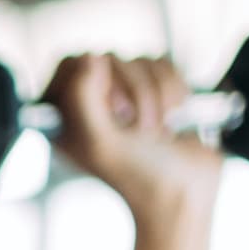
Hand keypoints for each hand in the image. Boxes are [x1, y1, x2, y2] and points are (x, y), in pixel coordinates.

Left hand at [41, 52, 219, 220]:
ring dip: (157, 95)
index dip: (94, 78)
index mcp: (64, 117)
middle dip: (133, 91)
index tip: (111, 110)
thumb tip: (90, 57)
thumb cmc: (138, 176)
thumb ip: (82, 98)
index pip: (69, 64)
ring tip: (157, 130)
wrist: (184, 193)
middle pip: (108, 57)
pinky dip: (174, 90)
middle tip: (138, 129)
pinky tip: (174, 118)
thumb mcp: (99, 142)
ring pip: (140, 60)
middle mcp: (90, 104)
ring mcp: (125, 96)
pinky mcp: (156, 91)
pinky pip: (164, 65)